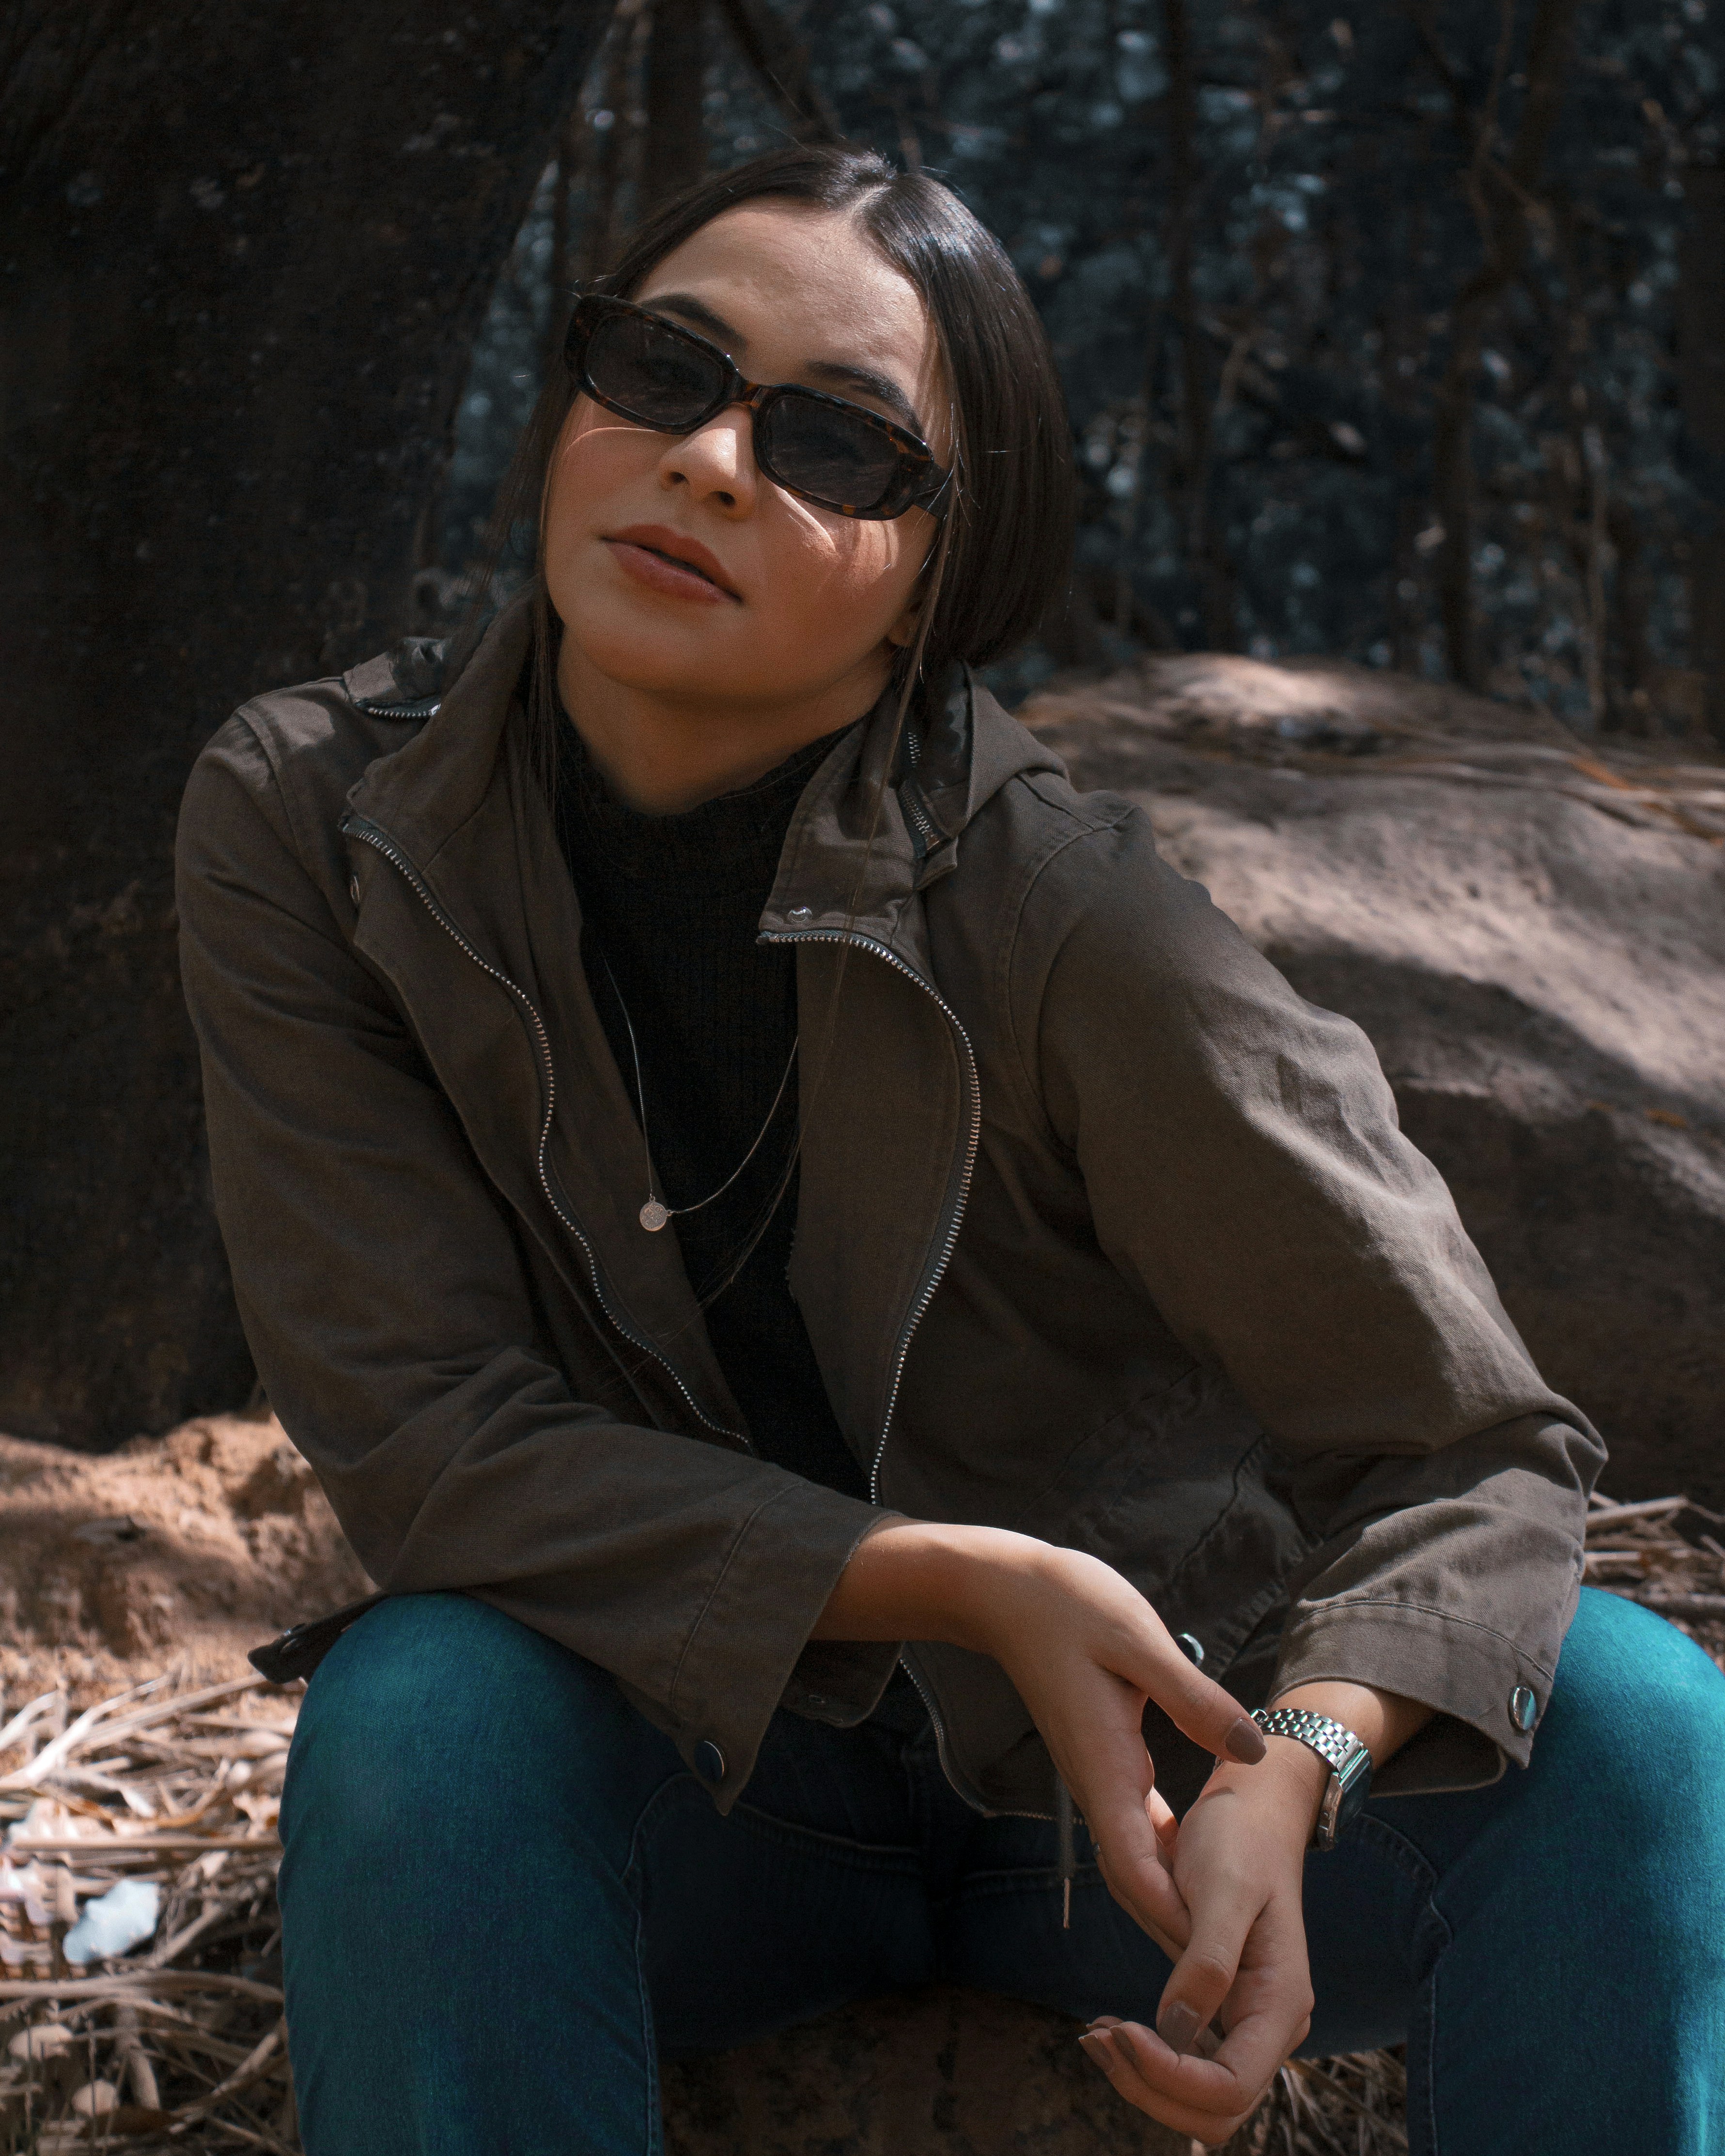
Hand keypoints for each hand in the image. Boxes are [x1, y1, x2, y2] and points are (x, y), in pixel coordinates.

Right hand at [812, 1522, 1267, 1954]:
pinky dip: (1163, 1856)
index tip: (1218, 1958)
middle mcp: (1097, 1783)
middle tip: (1229, 1979)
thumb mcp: (1138, 1641)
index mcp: (1106, 1766)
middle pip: (1135, 1880)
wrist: (1004, 1591)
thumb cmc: (1068, 1606)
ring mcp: (1094, 1774)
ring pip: (1133, 1858)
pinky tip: (1195, 1862)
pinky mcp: (1098, 1758)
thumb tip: (1253, 1751)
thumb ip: (1195, 1699)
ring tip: (1224, 1938)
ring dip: (1172, 1896)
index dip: (1177, 1916)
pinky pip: (1132, 1827)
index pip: (1139, 1866)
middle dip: (1177, 1929)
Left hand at [1078, 1679, 1432, 2143]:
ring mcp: (1247, 2021)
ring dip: (1144, 2080)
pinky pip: (1188, 2061)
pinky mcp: (1222, 2009)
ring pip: (1198, 2098)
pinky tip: (1113, 2027)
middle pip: (1213, 2112)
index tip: (1118, 2029)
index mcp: (1280, 2005)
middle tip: (1096, 2038)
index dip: (1169, 2077)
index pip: (1228, 2090)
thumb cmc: (1240, 1839)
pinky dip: (1149, 2057)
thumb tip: (1172, 2031)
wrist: (1253, 1807)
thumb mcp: (1222, 1889)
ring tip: (1096, 2035)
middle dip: (1150, 2089)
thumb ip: (1206, 1964)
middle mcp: (1270, 2026)